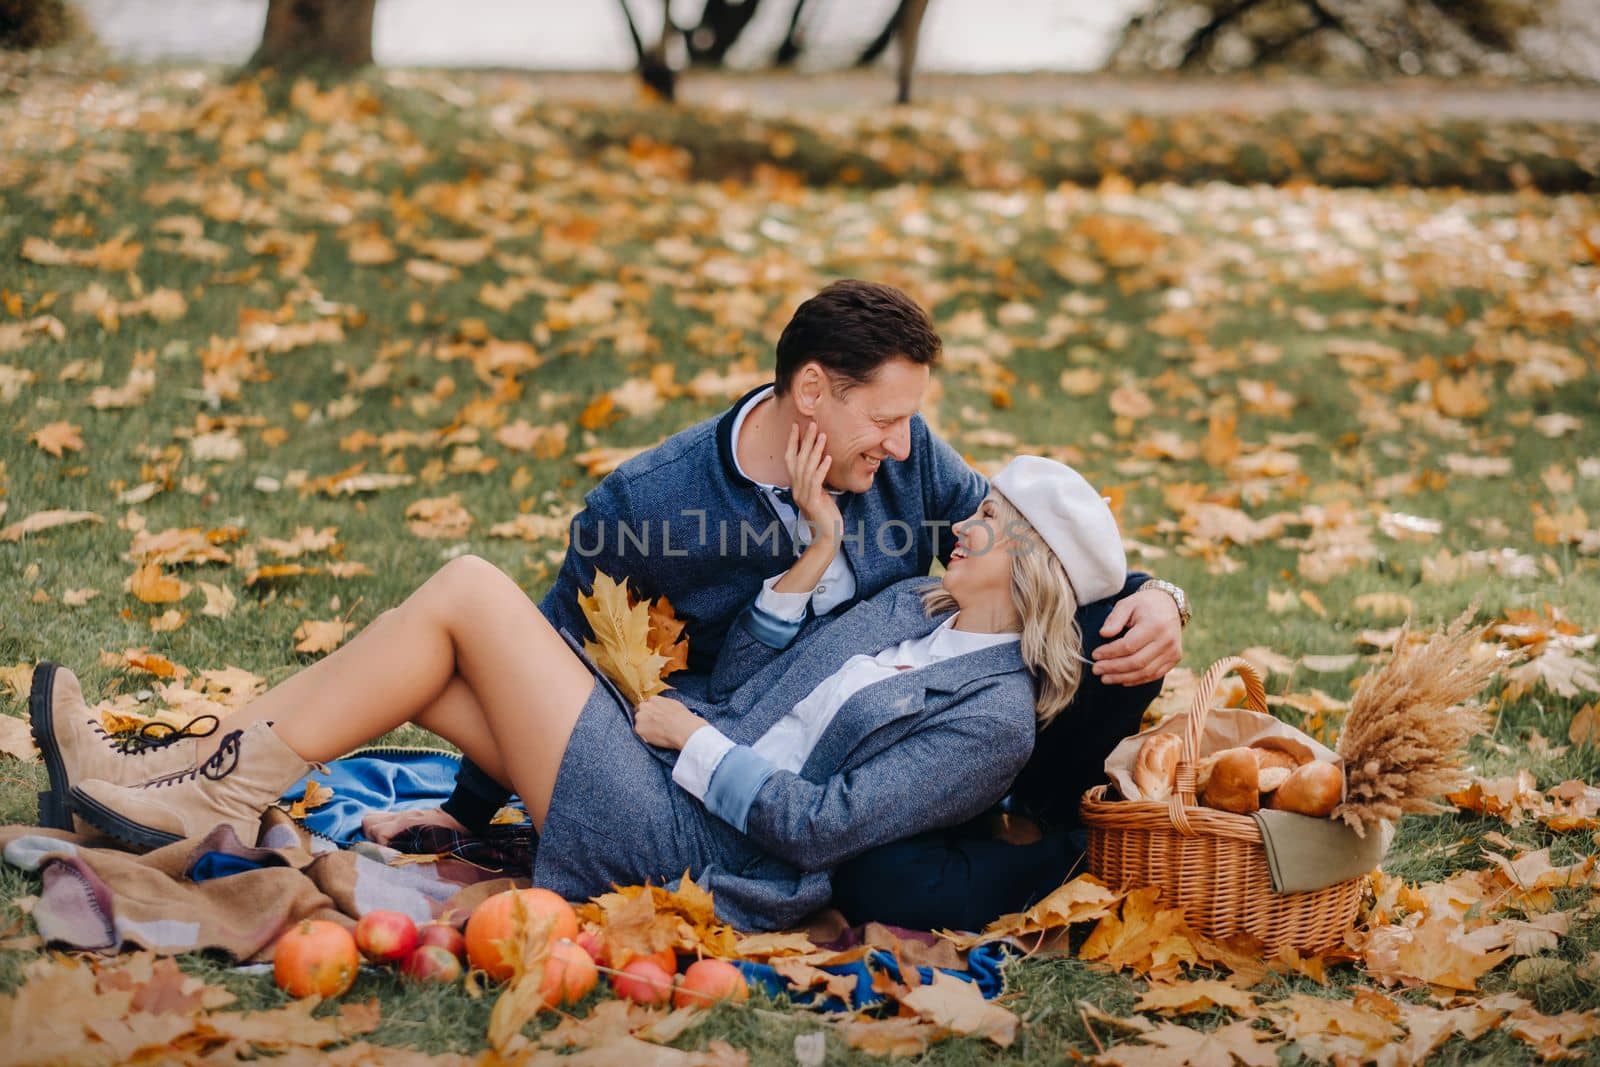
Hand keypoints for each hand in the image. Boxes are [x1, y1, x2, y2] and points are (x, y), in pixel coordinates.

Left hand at [633, 694, 706, 750]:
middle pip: (640, 712)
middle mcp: (644, 706)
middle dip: (645, 718)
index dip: (651, 711)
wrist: (682, 729)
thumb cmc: (682, 717)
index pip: (647, 704)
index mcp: (654, 699)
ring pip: (639, 722)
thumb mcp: (674, 704)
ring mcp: (640, 717)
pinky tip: (655, 737)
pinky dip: (645, 736)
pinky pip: (639, 733)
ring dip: (644, 727)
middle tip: (654, 725)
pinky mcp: (638, 729)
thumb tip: (663, 707)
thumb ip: (664, 704)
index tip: (654, 717)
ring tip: (656, 733)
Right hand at [785, 422, 841, 545]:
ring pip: (807, 468)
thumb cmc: (826, 517)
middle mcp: (796, 489)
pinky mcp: (813, 502)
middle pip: (798, 460)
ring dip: (815, 450)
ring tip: (822, 435)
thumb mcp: (820, 495)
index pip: (791, 460)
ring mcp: (803, 496)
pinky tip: (828, 458)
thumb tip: (822, 465)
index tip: (797, 426)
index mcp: (796, 486)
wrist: (826, 538)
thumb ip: (817, 481)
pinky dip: (821, 468)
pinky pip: (816, 482)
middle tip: (812, 423)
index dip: (793, 442)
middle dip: (804, 440)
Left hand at [1092, 586, 1182, 685]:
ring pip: (1145, 672)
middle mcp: (1166, 640)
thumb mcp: (1127, 604)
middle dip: (1113, 668)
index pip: (1128, 646)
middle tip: (1096, 669)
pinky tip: (1122, 680)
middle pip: (1136, 662)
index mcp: (1154, 625)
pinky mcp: (1175, 658)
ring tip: (1105, 678)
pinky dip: (1137, 680)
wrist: (1170, 605)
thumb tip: (1103, 634)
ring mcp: (1173, 651)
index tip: (1095, 655)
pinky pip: (1154, 674)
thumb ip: (1114, 619)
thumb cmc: (1144, 604)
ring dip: (1123, 677)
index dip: (1109, 653)